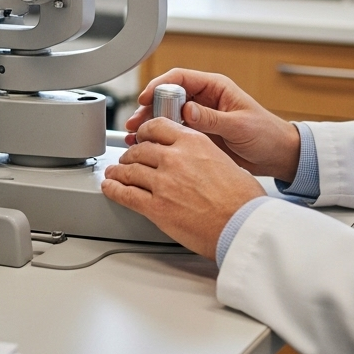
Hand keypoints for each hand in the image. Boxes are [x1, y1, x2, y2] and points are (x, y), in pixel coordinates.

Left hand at [101, 118, 265, 258]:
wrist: (243, 225)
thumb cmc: (243, 200)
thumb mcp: (226, 161)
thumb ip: (204, 155)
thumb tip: (198, 161)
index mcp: (193, 142)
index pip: (157, 127)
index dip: (145, 132)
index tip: (141, 137)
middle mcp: (175, 158)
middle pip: (140, 149)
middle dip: (130, 155)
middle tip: (127, 160)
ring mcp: (163, 182)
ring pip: (129, 171)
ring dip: (118, 172)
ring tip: (113, 174)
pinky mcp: (156, 206)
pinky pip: (126, 194)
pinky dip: (114, 190)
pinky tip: (109, 188)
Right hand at [123, 68, 300, 182]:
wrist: (278, 156)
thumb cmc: (266, 134)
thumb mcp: (240, 125)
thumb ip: (213, 118)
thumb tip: (188, 110)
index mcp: (215, 88)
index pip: (180, 79)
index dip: (160, 86)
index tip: (146, 98)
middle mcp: (204, 100)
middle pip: (168, 97)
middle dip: (149, 108)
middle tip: (137, 122)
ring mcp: (200, 118)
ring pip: (167, 116)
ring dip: (151, 125)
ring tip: (137, 137)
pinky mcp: (198, 135)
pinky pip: (174, 133)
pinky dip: (160, 138)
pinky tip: (150, 146)